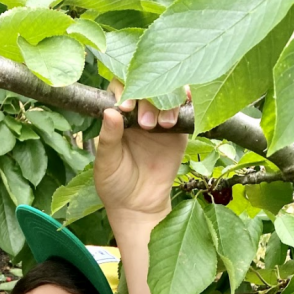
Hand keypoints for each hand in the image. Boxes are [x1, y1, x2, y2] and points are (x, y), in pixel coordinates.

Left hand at [93, 80, 188, 227]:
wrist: (138, 205)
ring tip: (161, 126)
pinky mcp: (178, 131)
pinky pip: (185, 109)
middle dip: (147, 100)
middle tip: (145, 124)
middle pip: (146, 87)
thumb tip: (110, 110)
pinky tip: (186, 102)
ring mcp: (159, 119)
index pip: (121, 88)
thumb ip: (108, 137)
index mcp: (118, 117)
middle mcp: (138, 113)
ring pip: (166, 95)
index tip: (127, 107)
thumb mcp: (106, 162)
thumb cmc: (115, 183)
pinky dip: (187, 101)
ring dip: (166, 104)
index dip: (125, 91)